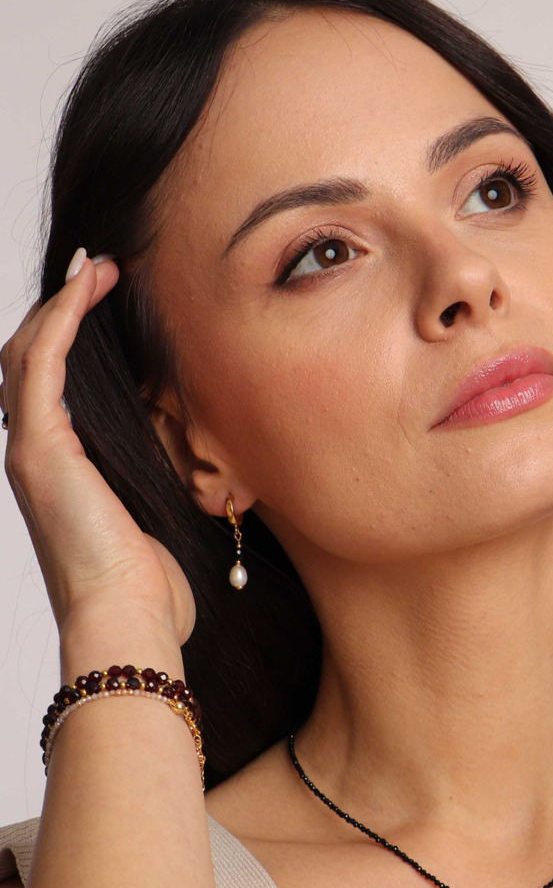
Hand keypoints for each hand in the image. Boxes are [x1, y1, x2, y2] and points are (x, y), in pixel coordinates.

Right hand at [1, 250, 195, 643]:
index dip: (71, 335)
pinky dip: (63, 319)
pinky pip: (42, 365)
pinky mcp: (39, 450)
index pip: (51, 384)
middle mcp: (33, 454)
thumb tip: (189, 438)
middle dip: (61, 310)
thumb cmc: (149, 582)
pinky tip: (88, 287)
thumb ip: (156, 469)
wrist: (130, 619)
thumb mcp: (157, 510)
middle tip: (100, 271)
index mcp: (59, 468)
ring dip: (62, 304)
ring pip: (28, 353)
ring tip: (97, 268)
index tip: (107, 296)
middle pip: (30, 359)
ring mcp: (30, 450)